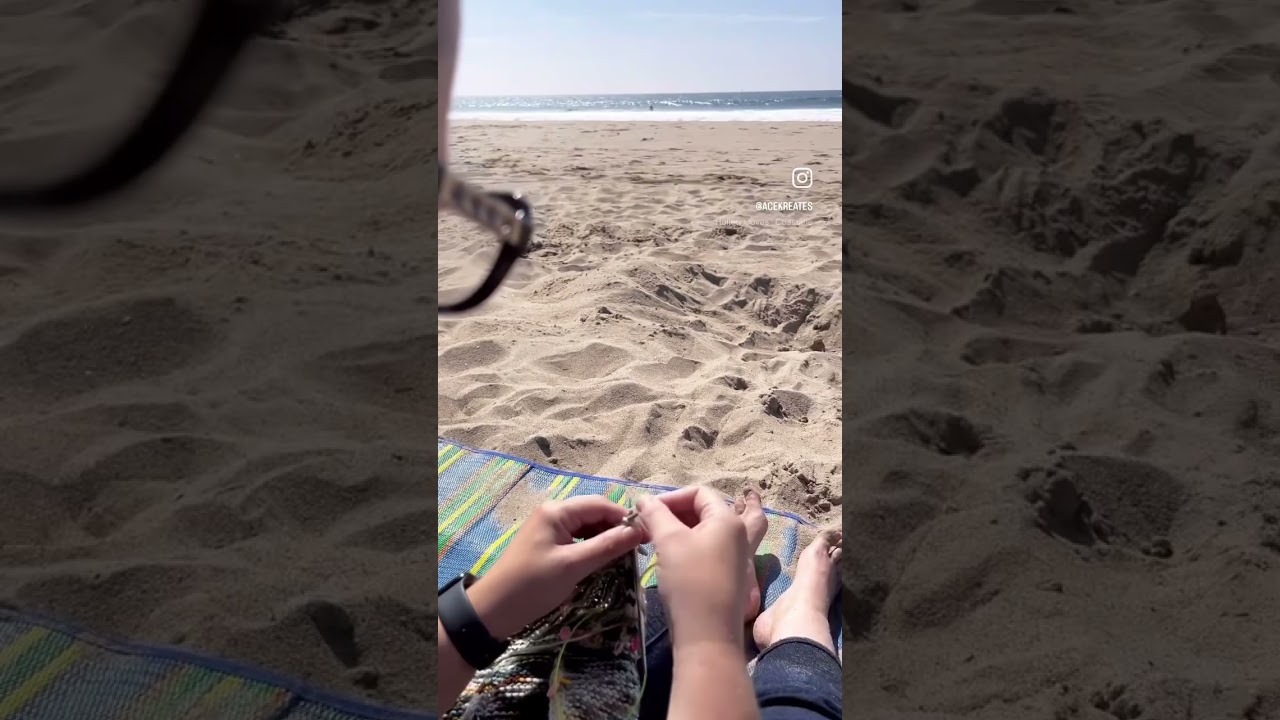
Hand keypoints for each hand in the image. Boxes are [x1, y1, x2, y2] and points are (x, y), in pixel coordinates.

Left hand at [466, 496, 647, 638]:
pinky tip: (604, 562)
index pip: (600, 505)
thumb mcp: (573, 566)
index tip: (647, 536)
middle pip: (594, 514)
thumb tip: (639, 530)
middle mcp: (553, 514)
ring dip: (605, 540)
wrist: (493, 611)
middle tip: (638, 551)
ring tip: (625, 558)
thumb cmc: (532, 585)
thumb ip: (607, 546)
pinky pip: (577, 540)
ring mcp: (549, 530)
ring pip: (587, 528)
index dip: (625, 518)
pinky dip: (592, 549)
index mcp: (556, 511)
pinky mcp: (548, 546)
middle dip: (616, 530)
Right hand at [637, 486, 748, 648]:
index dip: (671, 497)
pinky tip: (675, 555)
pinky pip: (713, 550)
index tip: (647, 513)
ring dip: (687, 528)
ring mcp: (737, 557)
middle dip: (679, 512)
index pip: (699, 493)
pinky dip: (694, 545)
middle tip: (654, 523)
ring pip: (713, 531)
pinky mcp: (730, 576)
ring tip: (665, 534)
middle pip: (709, 509)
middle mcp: (738, 534)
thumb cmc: (690, 581)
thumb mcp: (668, 541)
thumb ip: (655, 514)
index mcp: (728, 520)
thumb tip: (643, 499)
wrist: (706, 635)